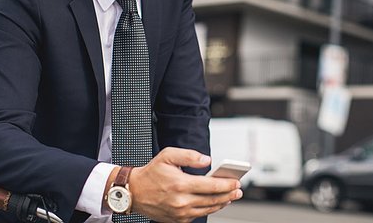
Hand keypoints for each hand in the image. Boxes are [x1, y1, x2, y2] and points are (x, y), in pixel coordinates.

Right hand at [127, 147, 242, 222]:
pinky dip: (209, 209)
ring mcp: (179, 213)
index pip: (210, 185)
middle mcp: (181, 201)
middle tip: (239, 191)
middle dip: (228, 195)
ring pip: (207, 210)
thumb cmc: (151, 172)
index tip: (237, 182)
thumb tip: (207, 160)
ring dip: (221, 203)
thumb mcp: (168, 155)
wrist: (134, 191)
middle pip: (212, 200)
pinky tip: (215, 203)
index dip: (226, 184)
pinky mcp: (177, 220)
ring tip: (230, 197)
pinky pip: (198, 216)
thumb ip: (190, 156)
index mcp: (180, 184)